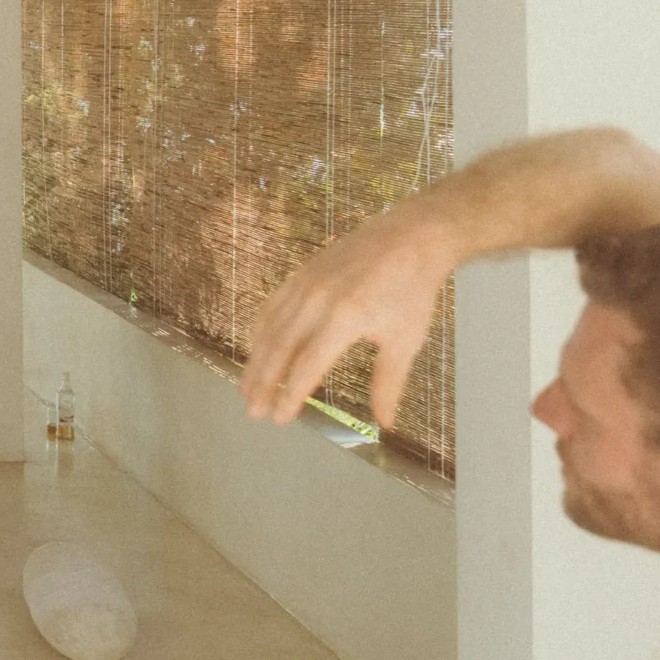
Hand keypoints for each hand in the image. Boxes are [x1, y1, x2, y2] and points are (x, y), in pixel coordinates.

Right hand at [239, 205, 454, 426]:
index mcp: (345, 319)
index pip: (307, 366)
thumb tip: (385, 423)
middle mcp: (317, 301)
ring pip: (270, 329)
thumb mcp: (405, 340)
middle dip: (263, 383)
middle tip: (252, 411)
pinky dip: (260, 332)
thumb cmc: (413, 290)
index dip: (290, 395)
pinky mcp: (301, 274)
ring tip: (246, 388)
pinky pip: (272, 307)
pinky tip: (256, 349)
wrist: (411, 235)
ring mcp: (305, 284)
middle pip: (280, 350)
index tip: (280, 418)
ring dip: (255, 361)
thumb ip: (389, 383)